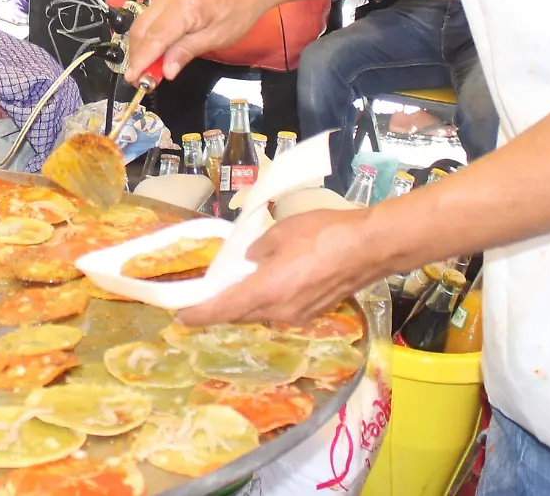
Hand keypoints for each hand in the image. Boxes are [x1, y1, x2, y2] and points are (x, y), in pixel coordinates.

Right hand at [125, 0, 270, 84]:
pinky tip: (154, 52)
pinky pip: (149, 18)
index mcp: (184, 7)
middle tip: (139, 78)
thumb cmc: (238, 12)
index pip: (154, 38)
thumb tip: (165, 71)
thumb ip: (186, 52)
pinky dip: (147, 36)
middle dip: (136, 56)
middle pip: (140, 30)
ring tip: (146, 69)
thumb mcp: (216, 38)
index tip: (133, 80)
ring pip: (141, 24)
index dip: (140, 61)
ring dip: (140, 47)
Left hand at [178, 208, 380, 325]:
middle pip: (239, 315)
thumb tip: (249, 260)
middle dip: (220, 309)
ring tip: (232, 289)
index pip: (223, 310)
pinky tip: (266, 286)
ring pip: (260, 314)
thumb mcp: (280, 232)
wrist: (369, 248)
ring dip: (244, 305)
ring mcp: (298, 316)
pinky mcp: (313, 312)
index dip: (199, 314)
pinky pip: (279, 311)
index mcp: (267, 291)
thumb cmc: (323, 234)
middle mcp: (279, 311)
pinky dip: (266, 302)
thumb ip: (258, 250)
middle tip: (204, 298)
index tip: (180, 316)